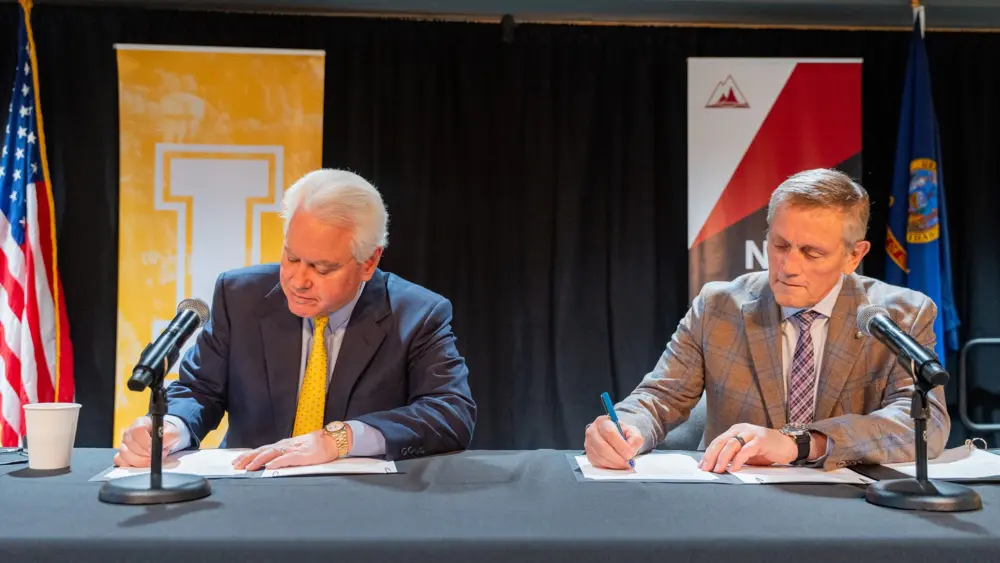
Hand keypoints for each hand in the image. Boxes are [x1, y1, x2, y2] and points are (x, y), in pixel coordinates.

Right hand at [113, 416, 180, 467]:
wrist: (163, 440)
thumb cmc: (165, 434)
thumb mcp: (172, 433)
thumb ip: (168, 436)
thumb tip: (161, 444)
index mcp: (141, 422)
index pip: (137, 430)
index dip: (145, 442)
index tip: (153, 449)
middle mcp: (129, 432)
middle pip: (131, 444)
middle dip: (144, 454)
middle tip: (154, 456)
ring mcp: (124, 443)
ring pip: (125, 454)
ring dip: (139, 461)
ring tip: (150, 459)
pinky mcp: (121, 454)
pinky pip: (120, 461)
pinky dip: (131, 465)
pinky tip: (141, 464)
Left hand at [232, 426, 351, 470]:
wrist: (331, 440)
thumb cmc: (315, 447)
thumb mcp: (296, 451)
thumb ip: (284, 456)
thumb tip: (269, 464)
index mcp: (283, 446)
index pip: (262, 450)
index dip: (248, 455)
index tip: (237, 461)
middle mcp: (285, 446)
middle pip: (263, 451)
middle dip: (248, 458)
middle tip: (236, 466)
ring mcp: (293, 450)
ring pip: (272, 454)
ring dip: (258, 460)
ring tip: (248, 467)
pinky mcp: (302, 455)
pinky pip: (287, 458)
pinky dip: (277, 462)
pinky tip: (269, 466)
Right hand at [584, 415, 643, 468]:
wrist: (615, 437)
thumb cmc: (622, 433)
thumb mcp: (633, 432)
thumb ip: (635, 439)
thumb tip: (631, 449)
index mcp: (603, 422)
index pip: (610, 433)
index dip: (620, 446)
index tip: (630, 454)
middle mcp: (593, 431)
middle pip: (603, 447)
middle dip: (618, 458)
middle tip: (628, 463)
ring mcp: (589, 444)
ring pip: (600, 457)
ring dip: (615, 464)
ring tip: (624, 464)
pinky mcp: (589, 455)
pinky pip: (598, 464)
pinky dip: (610, 467)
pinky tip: (617, 465)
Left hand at [699, 423, 797, 472]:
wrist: (788, 446)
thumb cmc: (766, 450)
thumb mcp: (745, 452)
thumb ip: (733, 456)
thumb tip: (717, 466)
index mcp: (735, 430)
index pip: (717, 441)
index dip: (708, 454)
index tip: (702, 465)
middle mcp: (742, 429)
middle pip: (721, 442)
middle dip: (711, 456)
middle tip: (706, 468)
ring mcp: (751, 433)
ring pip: (731, 445)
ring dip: (722, 458)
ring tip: (718, 469)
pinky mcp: (761, 440)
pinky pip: (746, 449)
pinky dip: (738, 459)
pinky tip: (733, 467)